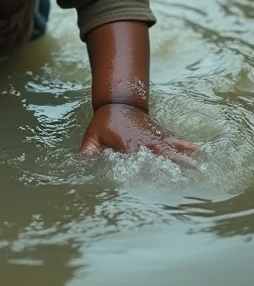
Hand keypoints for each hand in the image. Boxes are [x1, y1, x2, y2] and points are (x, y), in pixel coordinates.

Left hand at [81, 103, 200, 166]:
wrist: (118, 101)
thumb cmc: (104, 122)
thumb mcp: (92, 136)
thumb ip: (89, 150)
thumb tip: (84, 162)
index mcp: (129, 146)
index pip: (140, 164)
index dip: (149, 174)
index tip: (161, 184)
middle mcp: (145, 142)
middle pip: (162, 156)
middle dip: (175, 165)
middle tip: (190, 174)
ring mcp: (154, 136)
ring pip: (172, 148)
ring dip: (185, 157)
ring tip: (199, 166)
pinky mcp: (160, 132)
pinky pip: (175, 139)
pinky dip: (186, 144)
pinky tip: (200, 151)